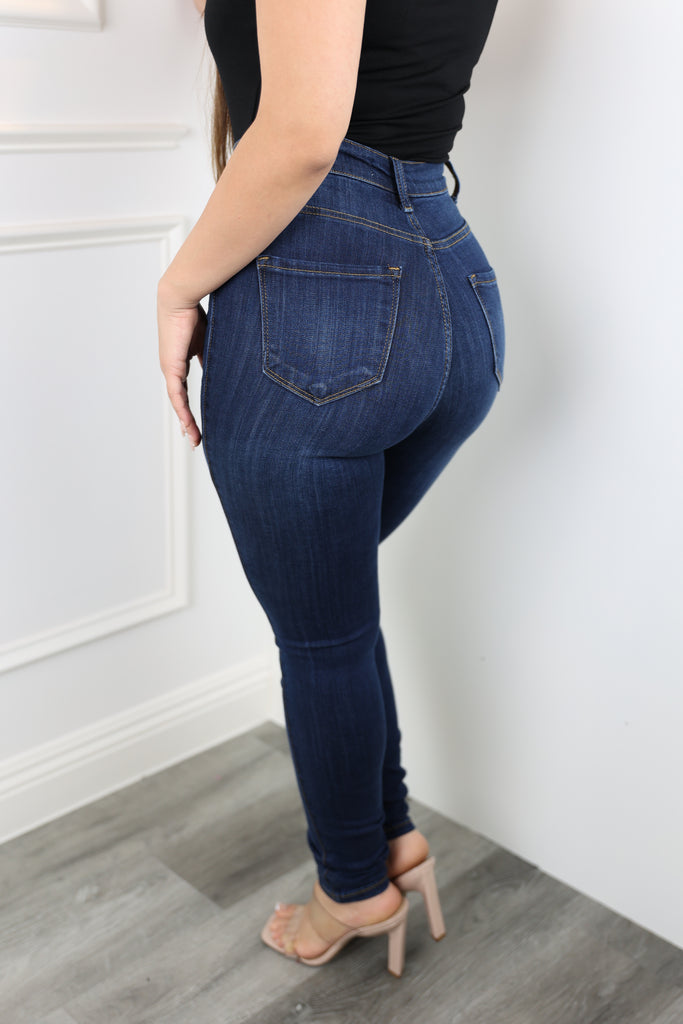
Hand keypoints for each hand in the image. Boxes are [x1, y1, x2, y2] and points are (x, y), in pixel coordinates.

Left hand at [157, 282, 206, 447]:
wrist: (179, 297)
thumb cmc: (194, 311)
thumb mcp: (208, 339)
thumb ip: (212, 354)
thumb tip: (226, 364)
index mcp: (179, 361)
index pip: (185, 390)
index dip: (191, 407)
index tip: (197, 421)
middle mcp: (172, 368)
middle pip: (180, 401)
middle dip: (188, 421)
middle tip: (195, 438)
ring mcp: (170, 369)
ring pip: (178, 402)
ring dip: (186, 422)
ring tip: (194, 438)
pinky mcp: (171, 368)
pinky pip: (178, 395)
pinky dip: (183, 412)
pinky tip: (188, 425)